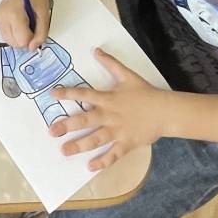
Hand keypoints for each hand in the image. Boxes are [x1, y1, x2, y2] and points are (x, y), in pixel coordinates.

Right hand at [0, 0, 50, 49]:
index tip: (36, 27)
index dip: (32, 38)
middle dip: (25, 39)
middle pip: (14, 43)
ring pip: (8, 41)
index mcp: (14, 15)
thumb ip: (41, 34)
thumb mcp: (44, 15)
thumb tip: (33, 48)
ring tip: (25, 23)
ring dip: (19, 37)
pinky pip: (5, 34)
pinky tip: (19, 23)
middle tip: (32, 25)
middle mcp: (2, 17)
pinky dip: (14, 33)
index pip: (21, 41)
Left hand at [48, 48, 165, 170]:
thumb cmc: (145, 93)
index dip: (68, 93)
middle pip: (85, 120)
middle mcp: (109, 115)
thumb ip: (110, 63)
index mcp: (108, 99)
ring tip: (64, 151)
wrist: (165, 111)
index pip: (84, 94)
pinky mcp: (126, 143)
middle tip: (52, 131)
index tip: (52, 94)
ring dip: (79, 145)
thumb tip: (96, 50)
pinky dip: (102, 161)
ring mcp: (118, 131)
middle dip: (67, 125)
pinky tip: (90, 167)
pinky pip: (113, 154)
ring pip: (96, 139)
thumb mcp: (127, 75)